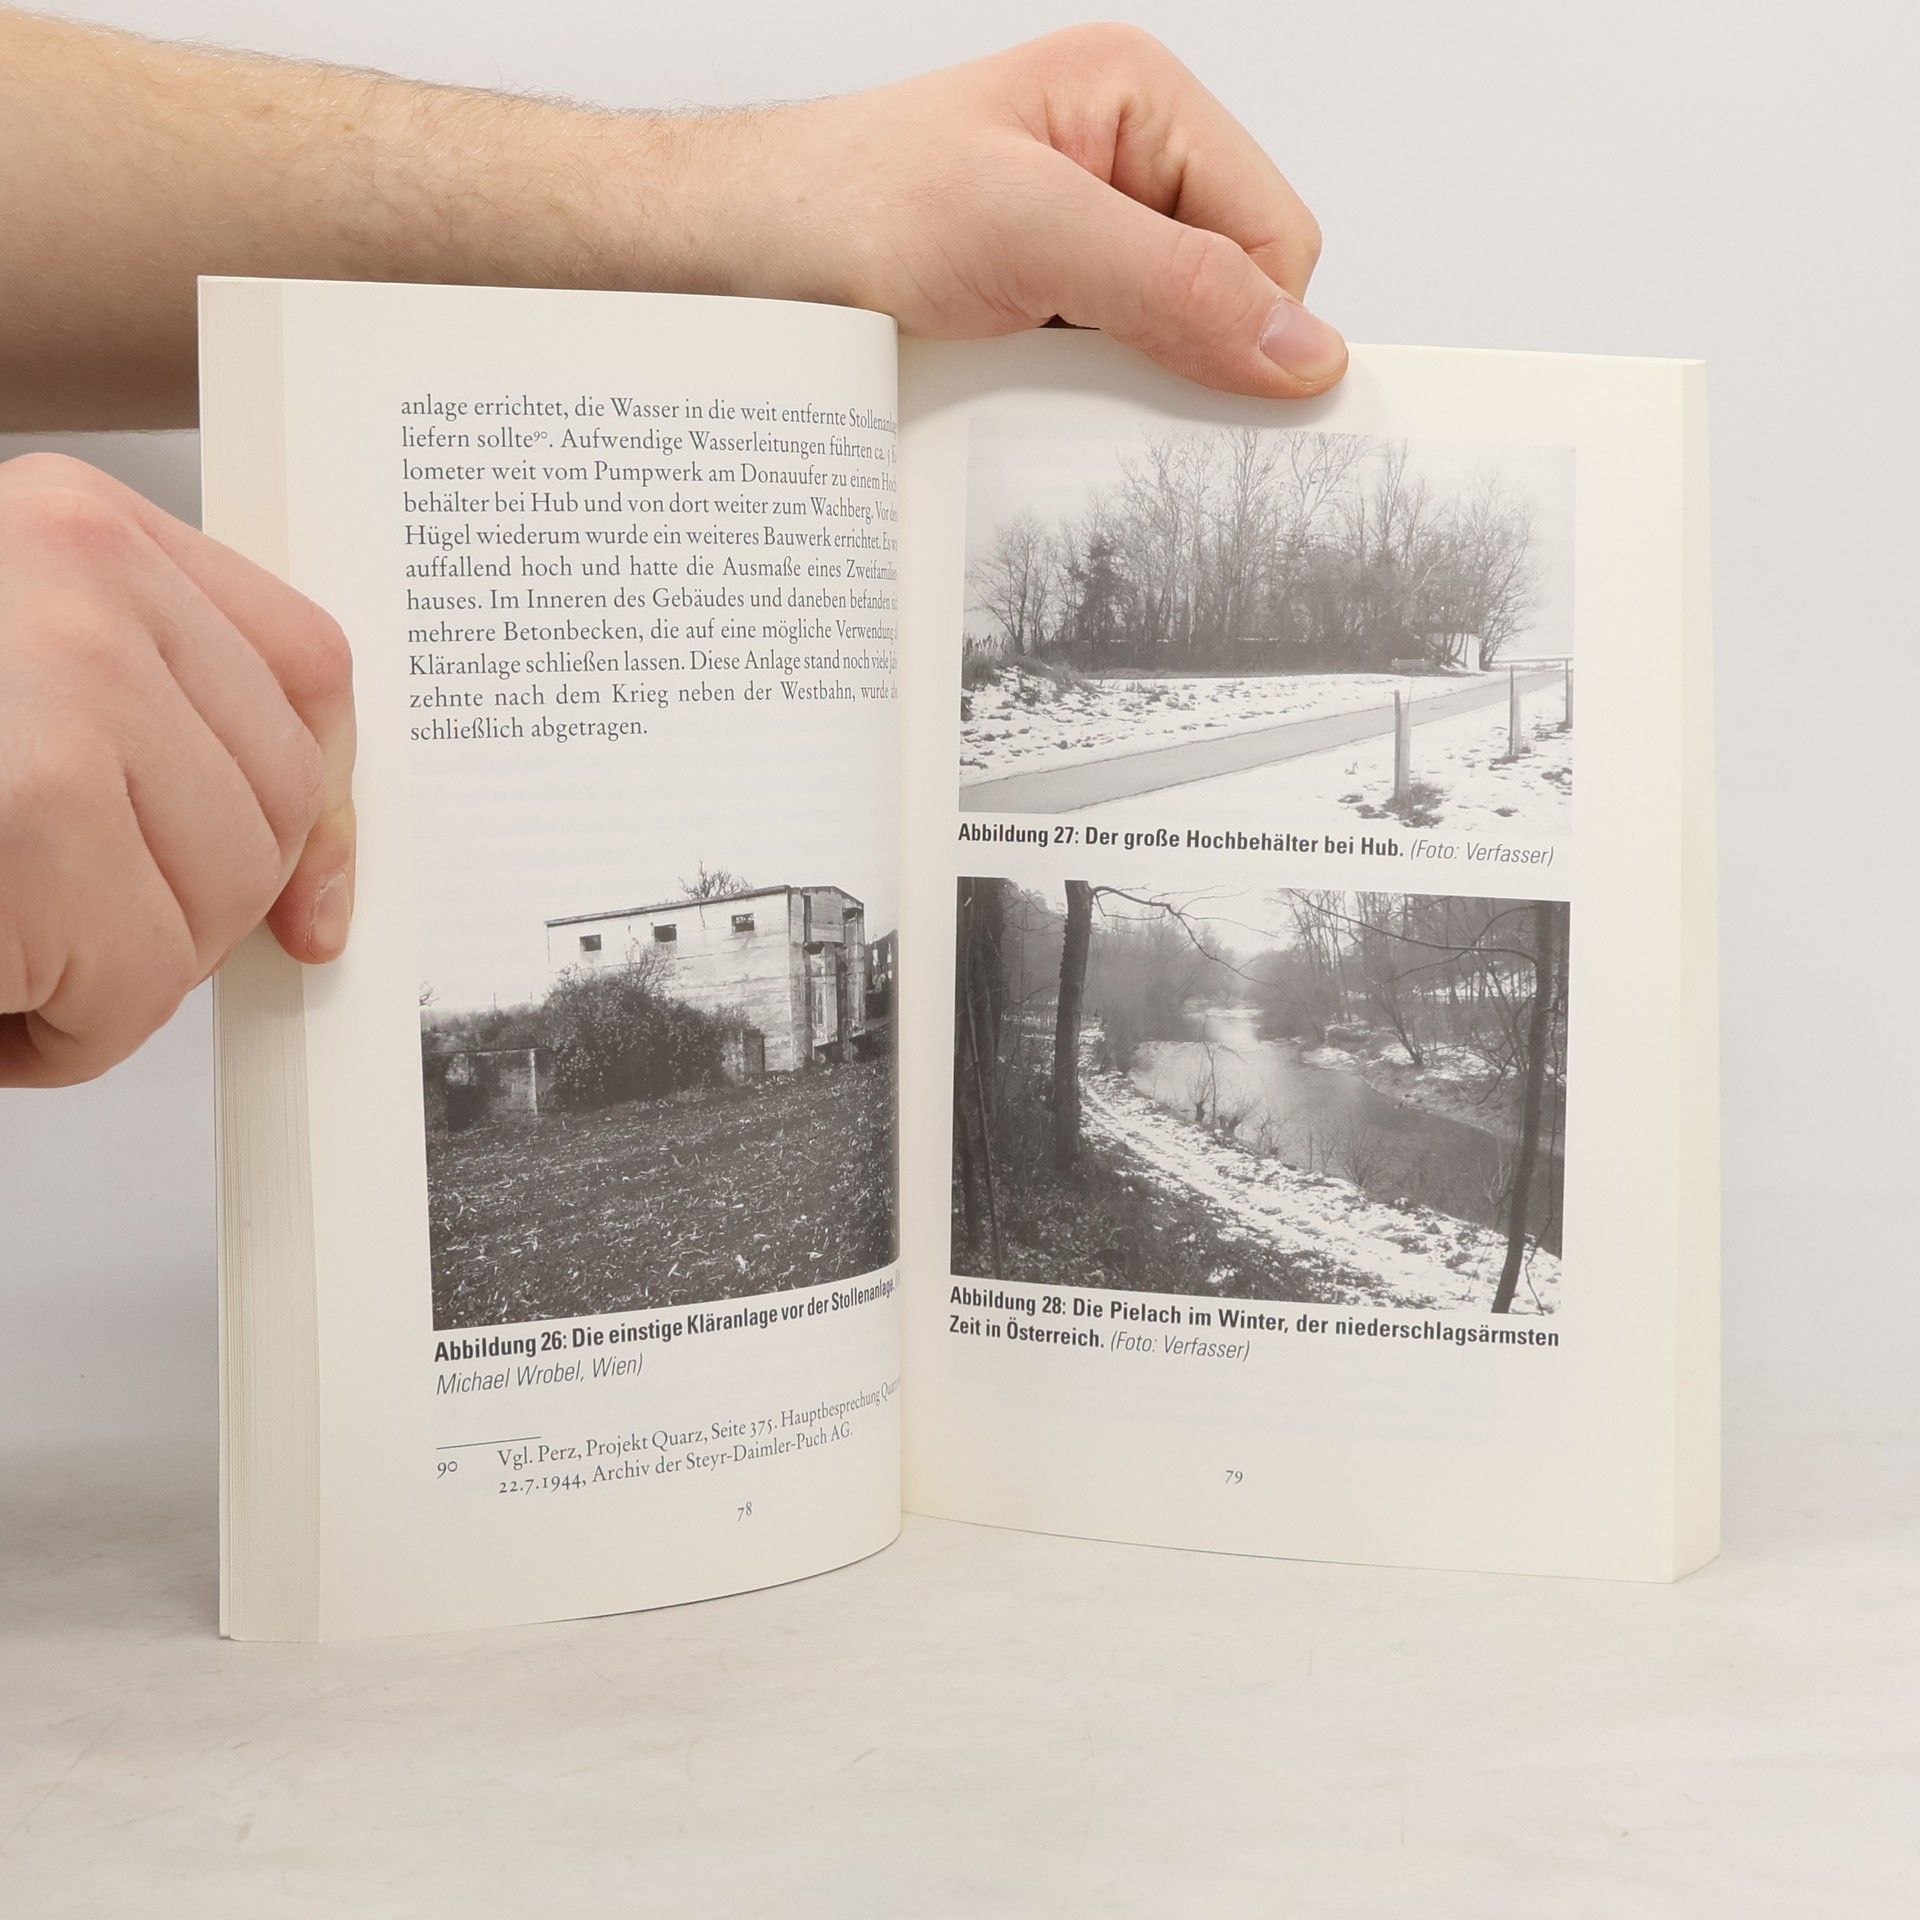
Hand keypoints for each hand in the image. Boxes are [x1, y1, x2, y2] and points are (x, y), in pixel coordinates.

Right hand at [0, 454, 354, 1085]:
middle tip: (63, 928)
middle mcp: (77, 580)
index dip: (321, 801)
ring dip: (112, 975)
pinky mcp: (32, 812)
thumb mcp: (18, 692)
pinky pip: (136, 980)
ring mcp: (59, 688)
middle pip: (276, 802)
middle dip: (187, 909)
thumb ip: (148, 729)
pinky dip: (57, 1032)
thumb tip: (311, 878)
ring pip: (214, 902)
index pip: (304, 668)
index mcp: (74, 530)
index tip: (308, 899)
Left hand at [660, 25, 1344, 396]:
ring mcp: (1082, 252)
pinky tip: (1018, 402)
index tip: (1207, 390)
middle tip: (1096, 384)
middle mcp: (1121, 173)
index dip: (1254, 323)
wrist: (725, 262)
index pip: (1276, 238)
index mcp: (1139, 105)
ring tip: (1034, 383)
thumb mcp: (1024, 232)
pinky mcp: (1042, 319)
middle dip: (1184, 361)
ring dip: (1122, 395)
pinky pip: (1107, 386)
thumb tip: (1301, 353)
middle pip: (1233, 302)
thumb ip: (1173, 285)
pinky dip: (1077, 413)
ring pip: (1173, 356)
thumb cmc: (840, 206)